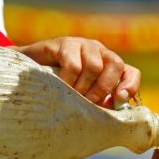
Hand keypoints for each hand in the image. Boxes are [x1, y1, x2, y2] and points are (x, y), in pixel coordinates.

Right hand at [15, 37, 140, 107]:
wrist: (27, 74)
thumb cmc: (59, 89)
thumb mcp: (82, 97)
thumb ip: (99, 103)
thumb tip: (115, 114)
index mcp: (108, 66)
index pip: (130, 72)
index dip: (130, 85)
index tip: (120, 99)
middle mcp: (99, 52)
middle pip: (116, 65)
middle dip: (104, 88)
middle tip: (89, 102)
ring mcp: (82, 45)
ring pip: (95, 66)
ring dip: (84, 87)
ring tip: (72, 96)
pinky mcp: (63, 44)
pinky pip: (73, 64)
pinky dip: (69, 80)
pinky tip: (60, 86)